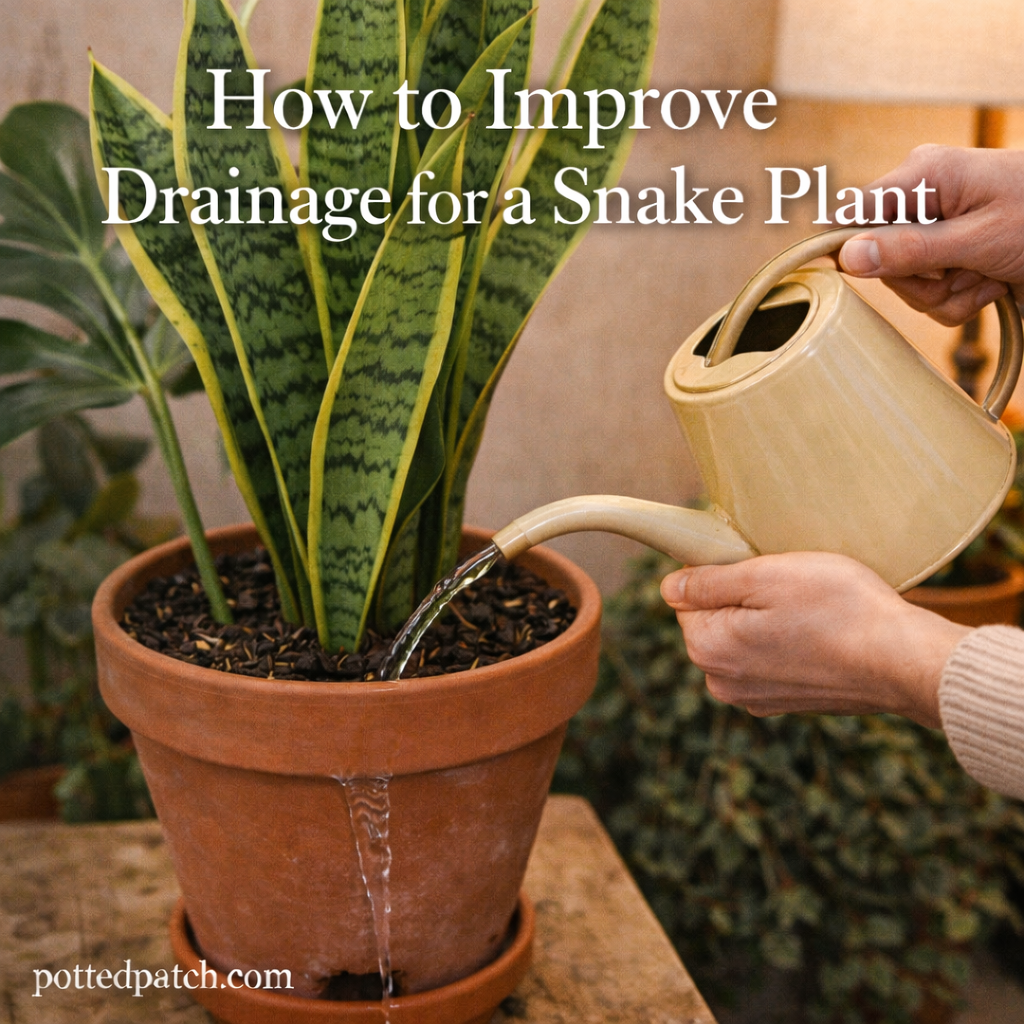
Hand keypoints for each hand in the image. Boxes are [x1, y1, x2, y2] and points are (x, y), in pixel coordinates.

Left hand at [660, 552, 969, 727]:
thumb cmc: (839, 608)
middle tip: (790, 586)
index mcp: (708, 649)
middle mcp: (722, 682)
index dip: (722, 573)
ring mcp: (755, 697)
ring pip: (742, 637)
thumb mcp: (766, 575)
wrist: (903, 660)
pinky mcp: (786, 701)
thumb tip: (667, 587)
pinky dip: (788, 641)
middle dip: (742, 598)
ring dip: (766, 619)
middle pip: (713, 619)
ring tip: (809, 609)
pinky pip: (770, 657)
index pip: (687, 596)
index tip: (761, 568)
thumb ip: (708, 582)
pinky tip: (820, 632)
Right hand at [837, 145, 1023, 325]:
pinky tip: (991, 285)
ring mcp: (937, 229)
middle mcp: (924, 198)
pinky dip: (960, 300)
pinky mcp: (950, 255)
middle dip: (922, 281)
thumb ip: (912, 250)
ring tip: (987, 278)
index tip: (862, 274)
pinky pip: (930, 294)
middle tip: (964, 274)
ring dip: (947, 294)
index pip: (856, 212)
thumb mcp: (979, 239)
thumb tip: (847, 256)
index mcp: (924, 175)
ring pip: (907, 284)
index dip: (853, 247)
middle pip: (880, 259)